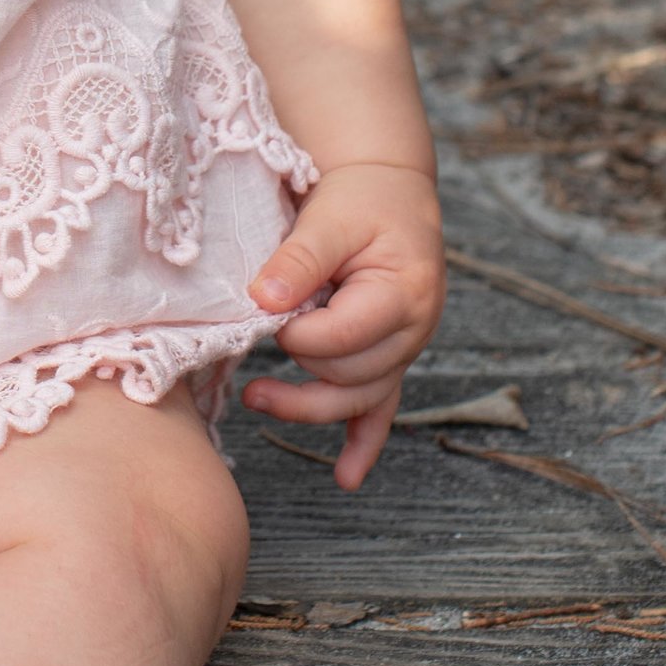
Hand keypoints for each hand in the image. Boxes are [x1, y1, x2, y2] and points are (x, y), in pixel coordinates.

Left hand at [240, 160, 443, 489]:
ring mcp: (405, 349)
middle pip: (349, 377)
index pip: (341, 339)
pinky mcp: (390, 356)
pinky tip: (345, 476)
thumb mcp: (328, 217)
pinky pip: (380, 409)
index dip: (296, 333)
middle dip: (298, 367)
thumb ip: (297, 261)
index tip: (266, 308)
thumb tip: (263, 303)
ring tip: (255, 398)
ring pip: (358, 400)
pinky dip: (363, 444)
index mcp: (404, 294)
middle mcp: (413, 330)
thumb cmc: (361, 198)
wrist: (388, 188)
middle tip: (252, 342)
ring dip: (307, 407)